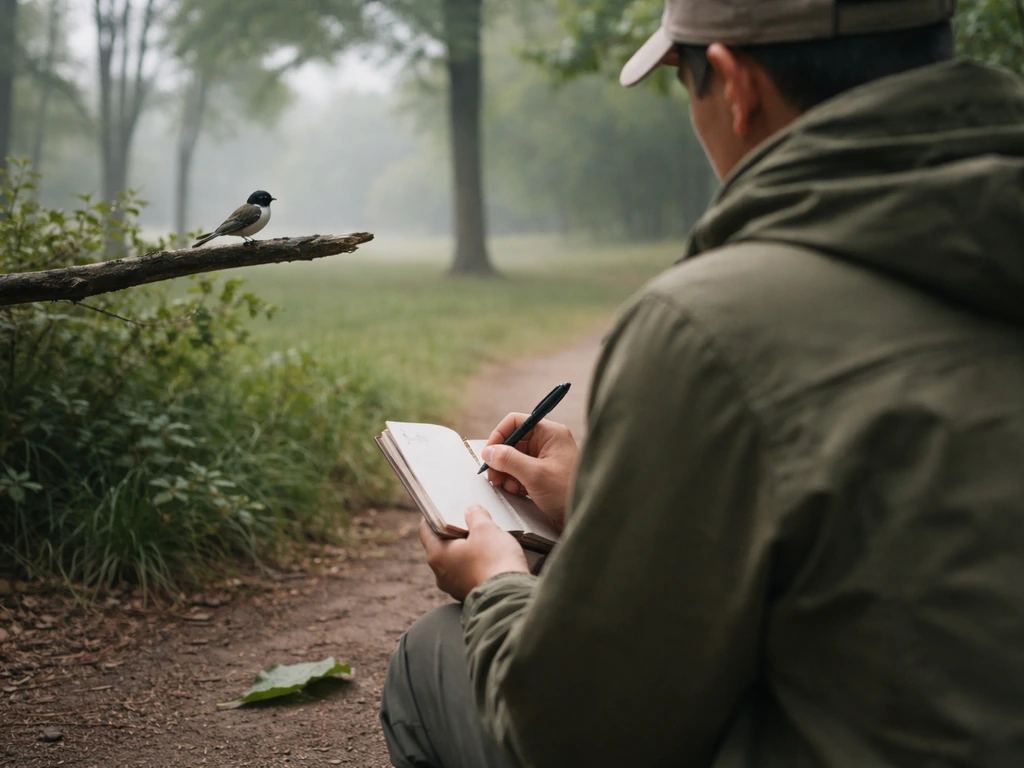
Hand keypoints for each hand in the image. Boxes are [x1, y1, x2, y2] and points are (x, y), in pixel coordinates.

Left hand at [420, 506, 529, 601]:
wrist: (511, 597)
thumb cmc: (494, 561)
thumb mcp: (485, 529)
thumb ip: (476, 516)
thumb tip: (471, 510)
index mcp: (437, 555)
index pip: (426, 530)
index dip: (432, 516)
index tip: (439, 508)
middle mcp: (441, 574)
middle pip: (441, 547)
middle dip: (453, 533)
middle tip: (466, 521)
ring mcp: (454, 587)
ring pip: (455, 562)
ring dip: (466, 550)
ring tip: (483, 539)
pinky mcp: (469, 595)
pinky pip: (468, 575)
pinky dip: (475, 565)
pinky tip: (490, 558)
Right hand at [482, 413, 578, 533]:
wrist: (583, 517)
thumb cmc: (567, 492)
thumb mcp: (535, 475)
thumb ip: (509, 460)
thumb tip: (488, 452)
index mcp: (550, 434)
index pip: (517, 422)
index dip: (499, 435)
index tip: (489, 453)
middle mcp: (548, 443)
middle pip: (513, 442)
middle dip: (501, 458)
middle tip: (493, 475)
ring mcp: (545, 460)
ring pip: (514, 459)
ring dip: (505, 472)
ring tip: (504, 485)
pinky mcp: (543, 476)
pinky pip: (520, 472)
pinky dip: (513, 481)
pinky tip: (515, 491)